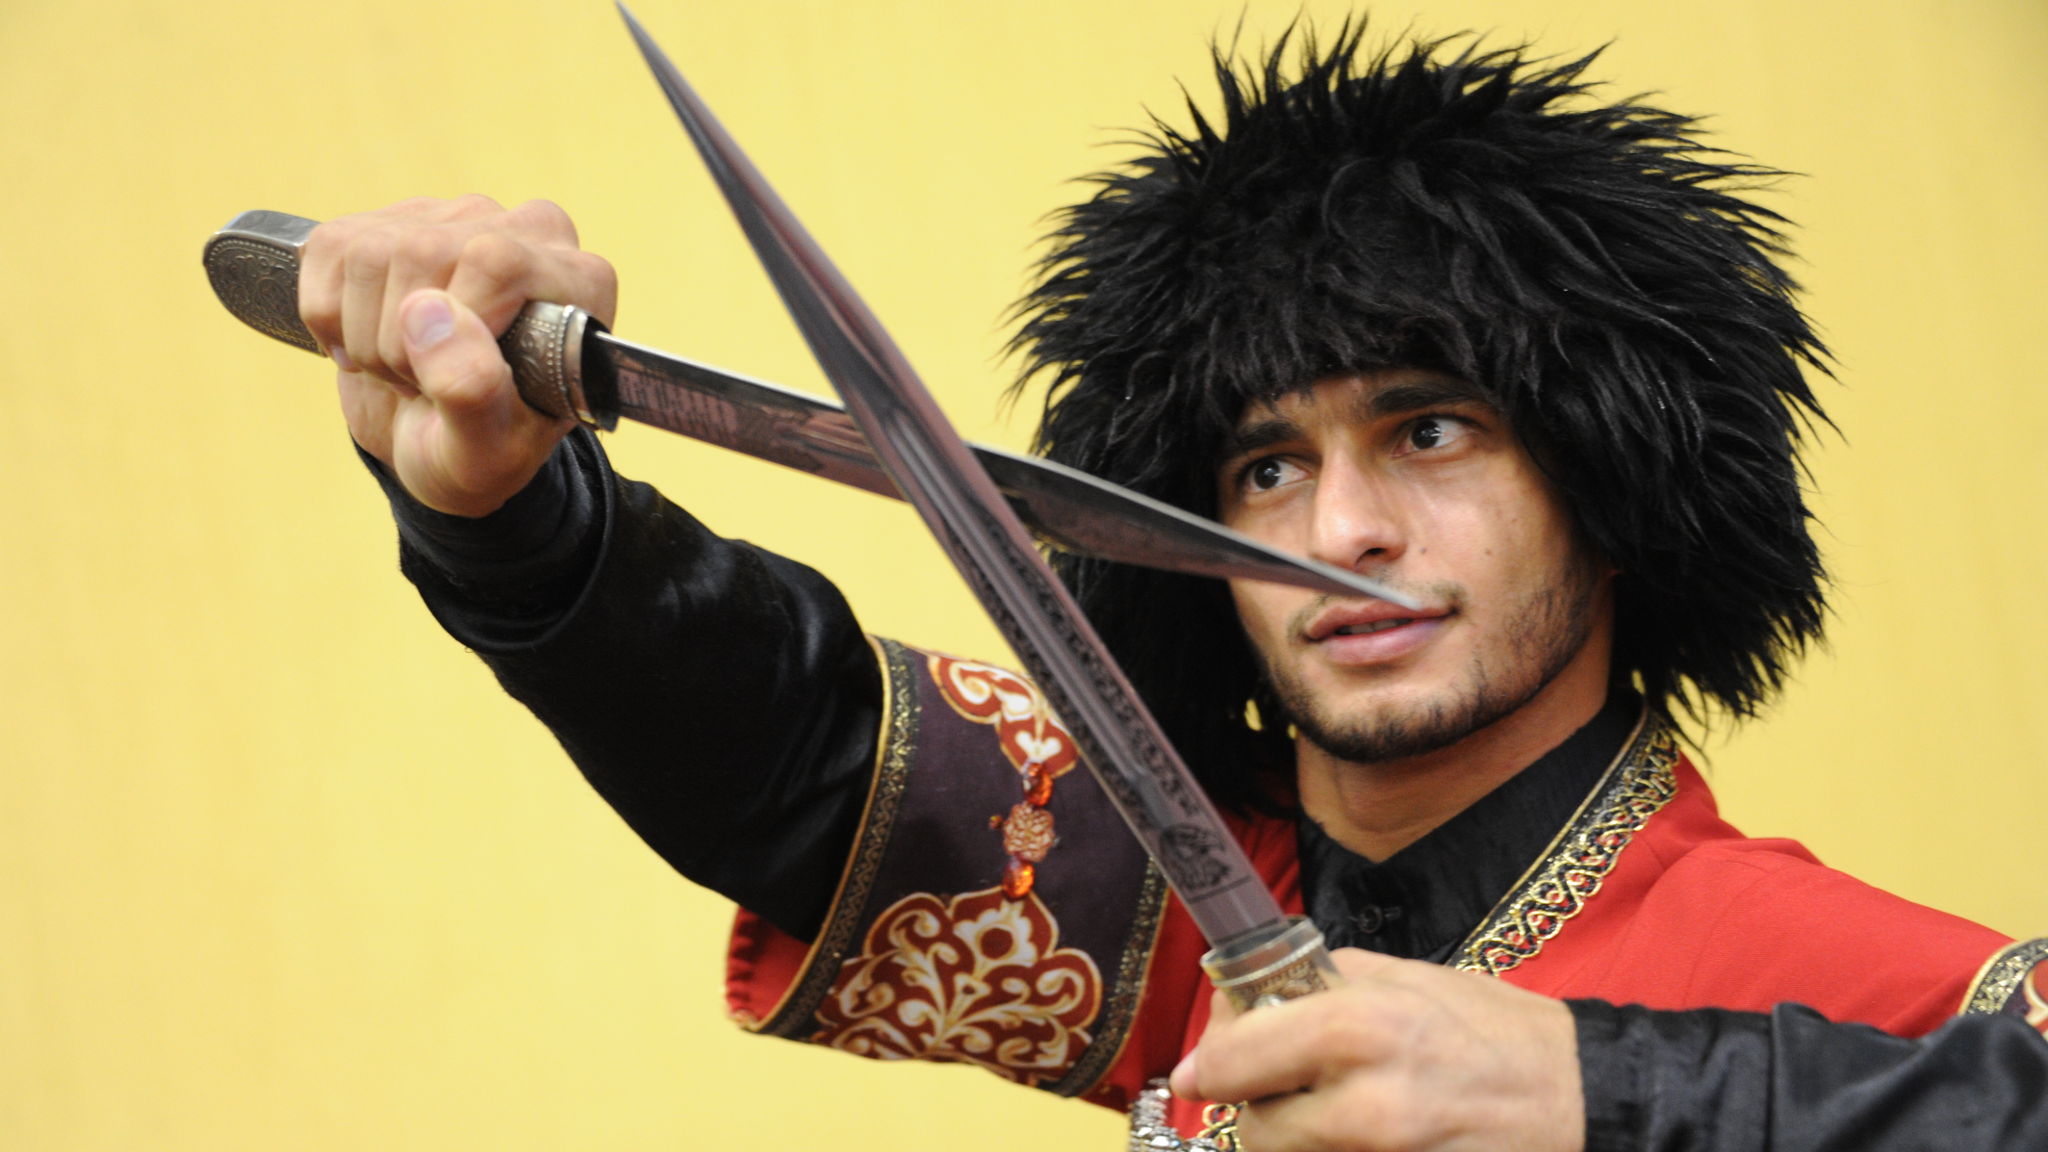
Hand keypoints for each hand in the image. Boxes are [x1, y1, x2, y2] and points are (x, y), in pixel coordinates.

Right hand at [298, 195, 617, 516]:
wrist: (439, 444)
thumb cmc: (482, 450)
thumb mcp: (488, 451)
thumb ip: (472, 391)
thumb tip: (426, 312)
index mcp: (578, 280)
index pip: (496, 262)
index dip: (455, 325)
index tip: (453, 381)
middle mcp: (525, 232)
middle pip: (423, 251)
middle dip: (399, 342)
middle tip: (422, 385)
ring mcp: (456, 217)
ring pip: (370, 250)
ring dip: (363, 333)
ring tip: (403, 368)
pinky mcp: (392, 220)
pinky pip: (331, 248)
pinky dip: (328, 314)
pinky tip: (366, 341)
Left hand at [1169, 949, 1582, 1151]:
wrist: (1583, 1101)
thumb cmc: (1497, 1031)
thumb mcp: (1410, 978)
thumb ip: (1327, 984)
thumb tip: (1255, 1000)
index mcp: (1360, 1027)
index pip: (1237, 1059)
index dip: (1211, 1065)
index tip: (1202, 1069)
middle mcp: (1365, 1102)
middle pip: (1255, 1128)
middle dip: (1259, 1109)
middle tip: (1281, 1089)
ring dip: (1294, 1141)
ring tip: (1333, 1111)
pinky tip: (1362, 1137)